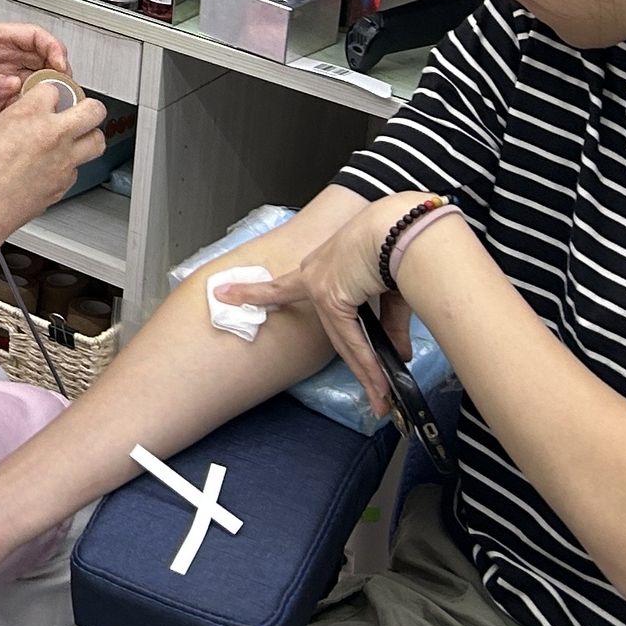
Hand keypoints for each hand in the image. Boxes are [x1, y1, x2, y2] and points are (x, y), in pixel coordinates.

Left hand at [0, 18, 69, 121]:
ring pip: (28, 90)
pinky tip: (24, 120)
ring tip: (45, 109)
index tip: (61, 66)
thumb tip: (12, 88)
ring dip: (38, 99)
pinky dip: (20, 116)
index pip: (34, 38)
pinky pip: (11, 110)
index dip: (53, 49)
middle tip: (62, 93)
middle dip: (54, 77)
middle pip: (38, 65)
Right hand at [0, 78, 113, 266]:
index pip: (54, 89)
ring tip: (77, 136)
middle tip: (78, 108)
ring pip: (97, 142)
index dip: (46, 92)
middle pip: (94, 110)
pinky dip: (68, 166)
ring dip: (89, 136)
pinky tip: (52, 167)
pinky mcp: (61, 187)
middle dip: (88, 106)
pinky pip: (76, 171)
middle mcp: (53, 136)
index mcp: (30, 114)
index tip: (42, 96)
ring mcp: (62, 163)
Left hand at [229, 190, 440, 413]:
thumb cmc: (397, 242)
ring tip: (380, 399)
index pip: (285, 286)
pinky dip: (370, 365)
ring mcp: (319, 286)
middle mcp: (316, 275)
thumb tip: (398, 354)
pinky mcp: (330, 296)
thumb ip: (388, 324)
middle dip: (355, 363)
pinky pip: (353, 341)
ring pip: (343, 340)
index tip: (225, 293)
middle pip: (333, 331)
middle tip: (364, 387)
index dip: (256, 293)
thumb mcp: (389, 288)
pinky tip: (379, 386)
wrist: (399, 226)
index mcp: (326, 266)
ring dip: (367, 373)